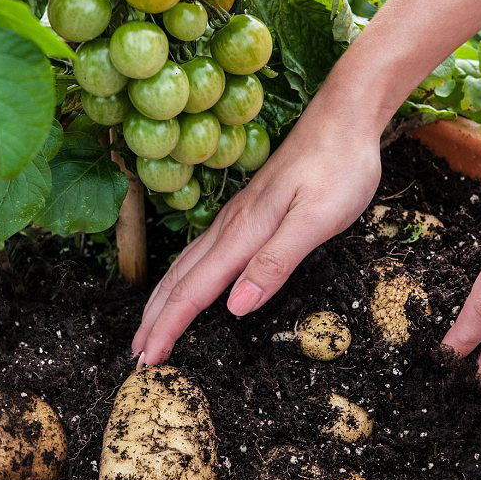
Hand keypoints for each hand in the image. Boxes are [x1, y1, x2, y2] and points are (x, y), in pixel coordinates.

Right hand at [132, 89, 384, 363]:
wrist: (343, 119)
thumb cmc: (337, 167)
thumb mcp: (315, 220)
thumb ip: (275, 262)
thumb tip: (235, 307)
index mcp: (244, 233)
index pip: (194, 290)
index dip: (168, 327)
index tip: (148, 360)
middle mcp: (232, 225)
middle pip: (180, 279)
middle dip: (155, 318)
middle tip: (137, 354)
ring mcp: (237, 216)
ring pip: (188, 263)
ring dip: (165, 298)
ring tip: (150, 325)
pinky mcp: (249, 211)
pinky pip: (203, 251)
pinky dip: (185, 276)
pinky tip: (188, 280)